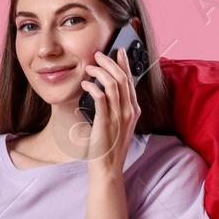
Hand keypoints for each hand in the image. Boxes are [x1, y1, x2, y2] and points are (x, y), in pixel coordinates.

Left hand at [78, 47, 141, 170]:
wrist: (108, 167)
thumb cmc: (110, 147)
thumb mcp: (117, 124)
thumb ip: (114, 107)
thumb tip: (103, 90)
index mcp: (133, 110)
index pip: (131, 80)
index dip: (124, 63)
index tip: (118, 51)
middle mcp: (129, 111)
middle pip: (122, 78)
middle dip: (110, 62)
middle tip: (98, 54)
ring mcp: (118, 117)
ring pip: (113, 84)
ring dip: (100, 72)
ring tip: (89, 67)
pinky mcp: (105, 122)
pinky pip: (100, 98)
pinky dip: (92, 87)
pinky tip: (85, 84)